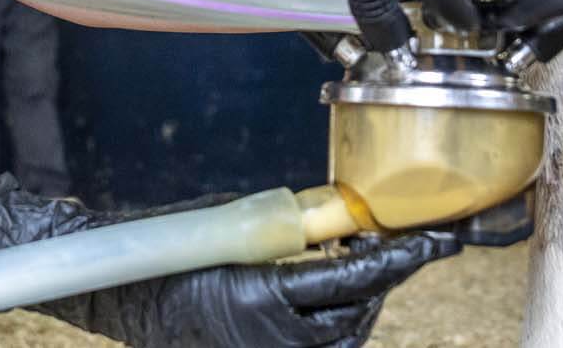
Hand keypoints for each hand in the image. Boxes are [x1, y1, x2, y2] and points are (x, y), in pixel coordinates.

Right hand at [0, 175, 458, 347]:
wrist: (123, 292)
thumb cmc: (169, 250)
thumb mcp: (238, 227)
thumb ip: (294, 234)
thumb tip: (351, 226)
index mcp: (265, 298)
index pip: (357, 276)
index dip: (402, 256)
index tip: (438, 239)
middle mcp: (274, 340)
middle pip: (360, 311)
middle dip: (382, 279)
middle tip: (398, 242)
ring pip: (345, 335)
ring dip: (360, 302)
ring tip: (360, 266)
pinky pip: (320, 346)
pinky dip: (334, 321)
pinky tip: (330, 295)